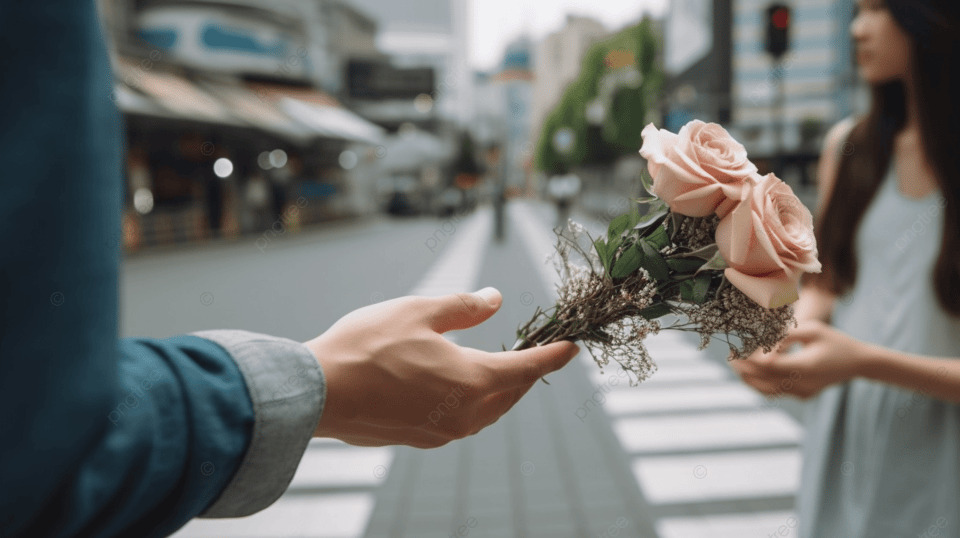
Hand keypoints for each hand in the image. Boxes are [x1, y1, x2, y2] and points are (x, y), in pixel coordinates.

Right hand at [304, 287, 579, 447]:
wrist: (318, 394)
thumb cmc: (366, 348)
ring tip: (504, 368)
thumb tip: (494, 299)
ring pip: (488, 411)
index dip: (553, 355)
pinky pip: (463, 421)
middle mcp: (465, 414)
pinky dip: (474, 402)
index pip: (529, 368)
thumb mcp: (419, 311)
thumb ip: (463, 306)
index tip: (572, 347)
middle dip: (528, 373)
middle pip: (512, 394)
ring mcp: (443, 432)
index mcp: (473, 380)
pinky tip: (460, 386)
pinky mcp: (421, 439)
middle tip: (537, 352)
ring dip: (502, 390)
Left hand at [729, 319, 865, 398]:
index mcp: (805, 366)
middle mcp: (803, 383)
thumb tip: (764, 345)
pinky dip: (763, 385)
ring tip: (736, 368)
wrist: (858, 363)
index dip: (750, 359)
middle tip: (730, 358)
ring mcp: (804, 392)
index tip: (737, 350)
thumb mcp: (812, 330)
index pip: (769, 365)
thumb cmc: (835, 340)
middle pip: (765, 380)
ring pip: (769, 391)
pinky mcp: (804, 395)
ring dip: (750, 380)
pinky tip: (751, 375)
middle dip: (745, 369)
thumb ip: (786, 336)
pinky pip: (778, 392)